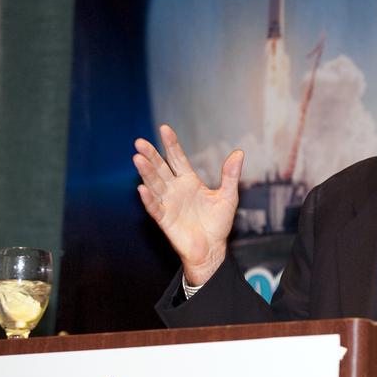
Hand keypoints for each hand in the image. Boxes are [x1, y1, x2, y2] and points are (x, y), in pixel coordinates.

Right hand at [132, 124, 242, 284]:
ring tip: (138, 158)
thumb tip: (239, 152)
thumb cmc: (218, 223)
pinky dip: (148, 199)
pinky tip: (142, 188)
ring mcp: (168, 203)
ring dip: (146, 173)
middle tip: (140, 142)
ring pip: (154, 185)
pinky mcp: (165, 220)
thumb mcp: (228, 196)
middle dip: (151, 155)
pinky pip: (154, 208)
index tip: (164, 129)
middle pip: (160, 169)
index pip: (177, 159)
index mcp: (190, 182)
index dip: (171, 145)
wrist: (212, 248)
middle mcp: (175, 190)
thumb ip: (230, 175)